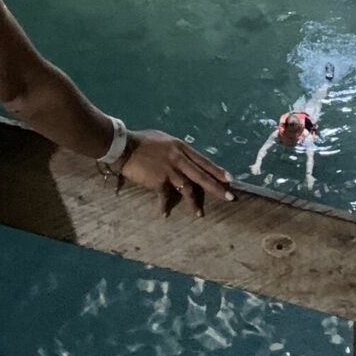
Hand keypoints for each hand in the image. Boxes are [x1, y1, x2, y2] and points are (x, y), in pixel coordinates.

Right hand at [118, 131, 233, 216]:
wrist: (125, 147)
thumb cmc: (143, 141)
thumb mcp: (164, 140)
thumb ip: (176, 150)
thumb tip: (184, 159)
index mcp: (181, 147)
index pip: (203, 161)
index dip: (217, 171)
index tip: (229, 179)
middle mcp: (179, 159)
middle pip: (202, 176)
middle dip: (217, 188)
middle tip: (230, 197)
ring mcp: (170, 171)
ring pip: (188, 189)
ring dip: (194, 203)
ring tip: (199, 214)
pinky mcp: (159, 181)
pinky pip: (165, 197)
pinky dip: (165, 206)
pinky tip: (165, 214)